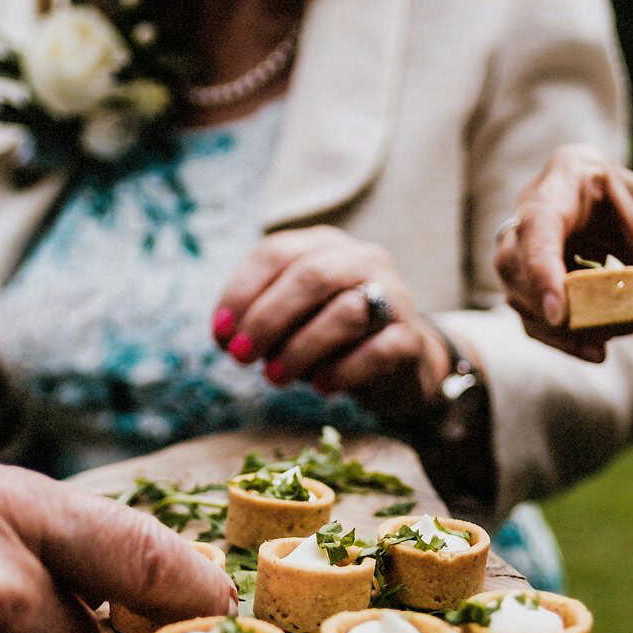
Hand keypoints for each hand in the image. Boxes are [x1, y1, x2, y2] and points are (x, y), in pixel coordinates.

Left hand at [214, 225, 451, 424]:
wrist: (400, 367)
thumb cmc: (332, 340)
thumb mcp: (291, 321)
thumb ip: (260, 320)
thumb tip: (226, 337)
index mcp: (325, 246)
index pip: (276, 252)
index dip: (241, 292)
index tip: (220, 334)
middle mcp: (363, 260)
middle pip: (312, 276)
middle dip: (268, 318)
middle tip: (242, 357)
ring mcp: (394, 296)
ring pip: (347, 312)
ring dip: (301, 349)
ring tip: (275, 377)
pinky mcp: (411, 338)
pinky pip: (379, 350)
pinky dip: (343, 371)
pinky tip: (322, 387)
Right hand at [495, 144, 632, 361]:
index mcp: (575, 172)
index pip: (541, 220)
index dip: (542, 267)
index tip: (560, 314)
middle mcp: (541, 201)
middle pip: (514, 259)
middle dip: (550, 306)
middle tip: (599, 337)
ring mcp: (532, 239)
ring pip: (517, 292)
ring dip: (561, 328)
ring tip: (619, 333)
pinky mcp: (534, 274)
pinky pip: (531, 313)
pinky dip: (561, 338)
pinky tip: (598, 349)